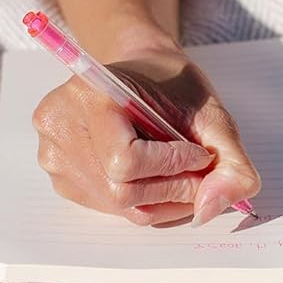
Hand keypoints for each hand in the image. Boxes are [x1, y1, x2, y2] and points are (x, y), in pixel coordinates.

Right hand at [32, 44, 260, 225]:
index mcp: (88, 93)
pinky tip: (156, 177)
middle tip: (200, 173)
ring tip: (181, 173)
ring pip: (117, 206)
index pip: (125, 160)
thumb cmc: (171, 84)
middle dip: (173, 189)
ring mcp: (54, 155)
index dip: (172, 166)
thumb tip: (210, 210)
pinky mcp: (60, 178)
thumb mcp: (212, 111)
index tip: (200, 153)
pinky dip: (144, 202)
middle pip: (121, 192)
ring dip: (162, 199)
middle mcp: (59, 126)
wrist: (141, 72)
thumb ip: (228, 161)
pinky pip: (109, 208)